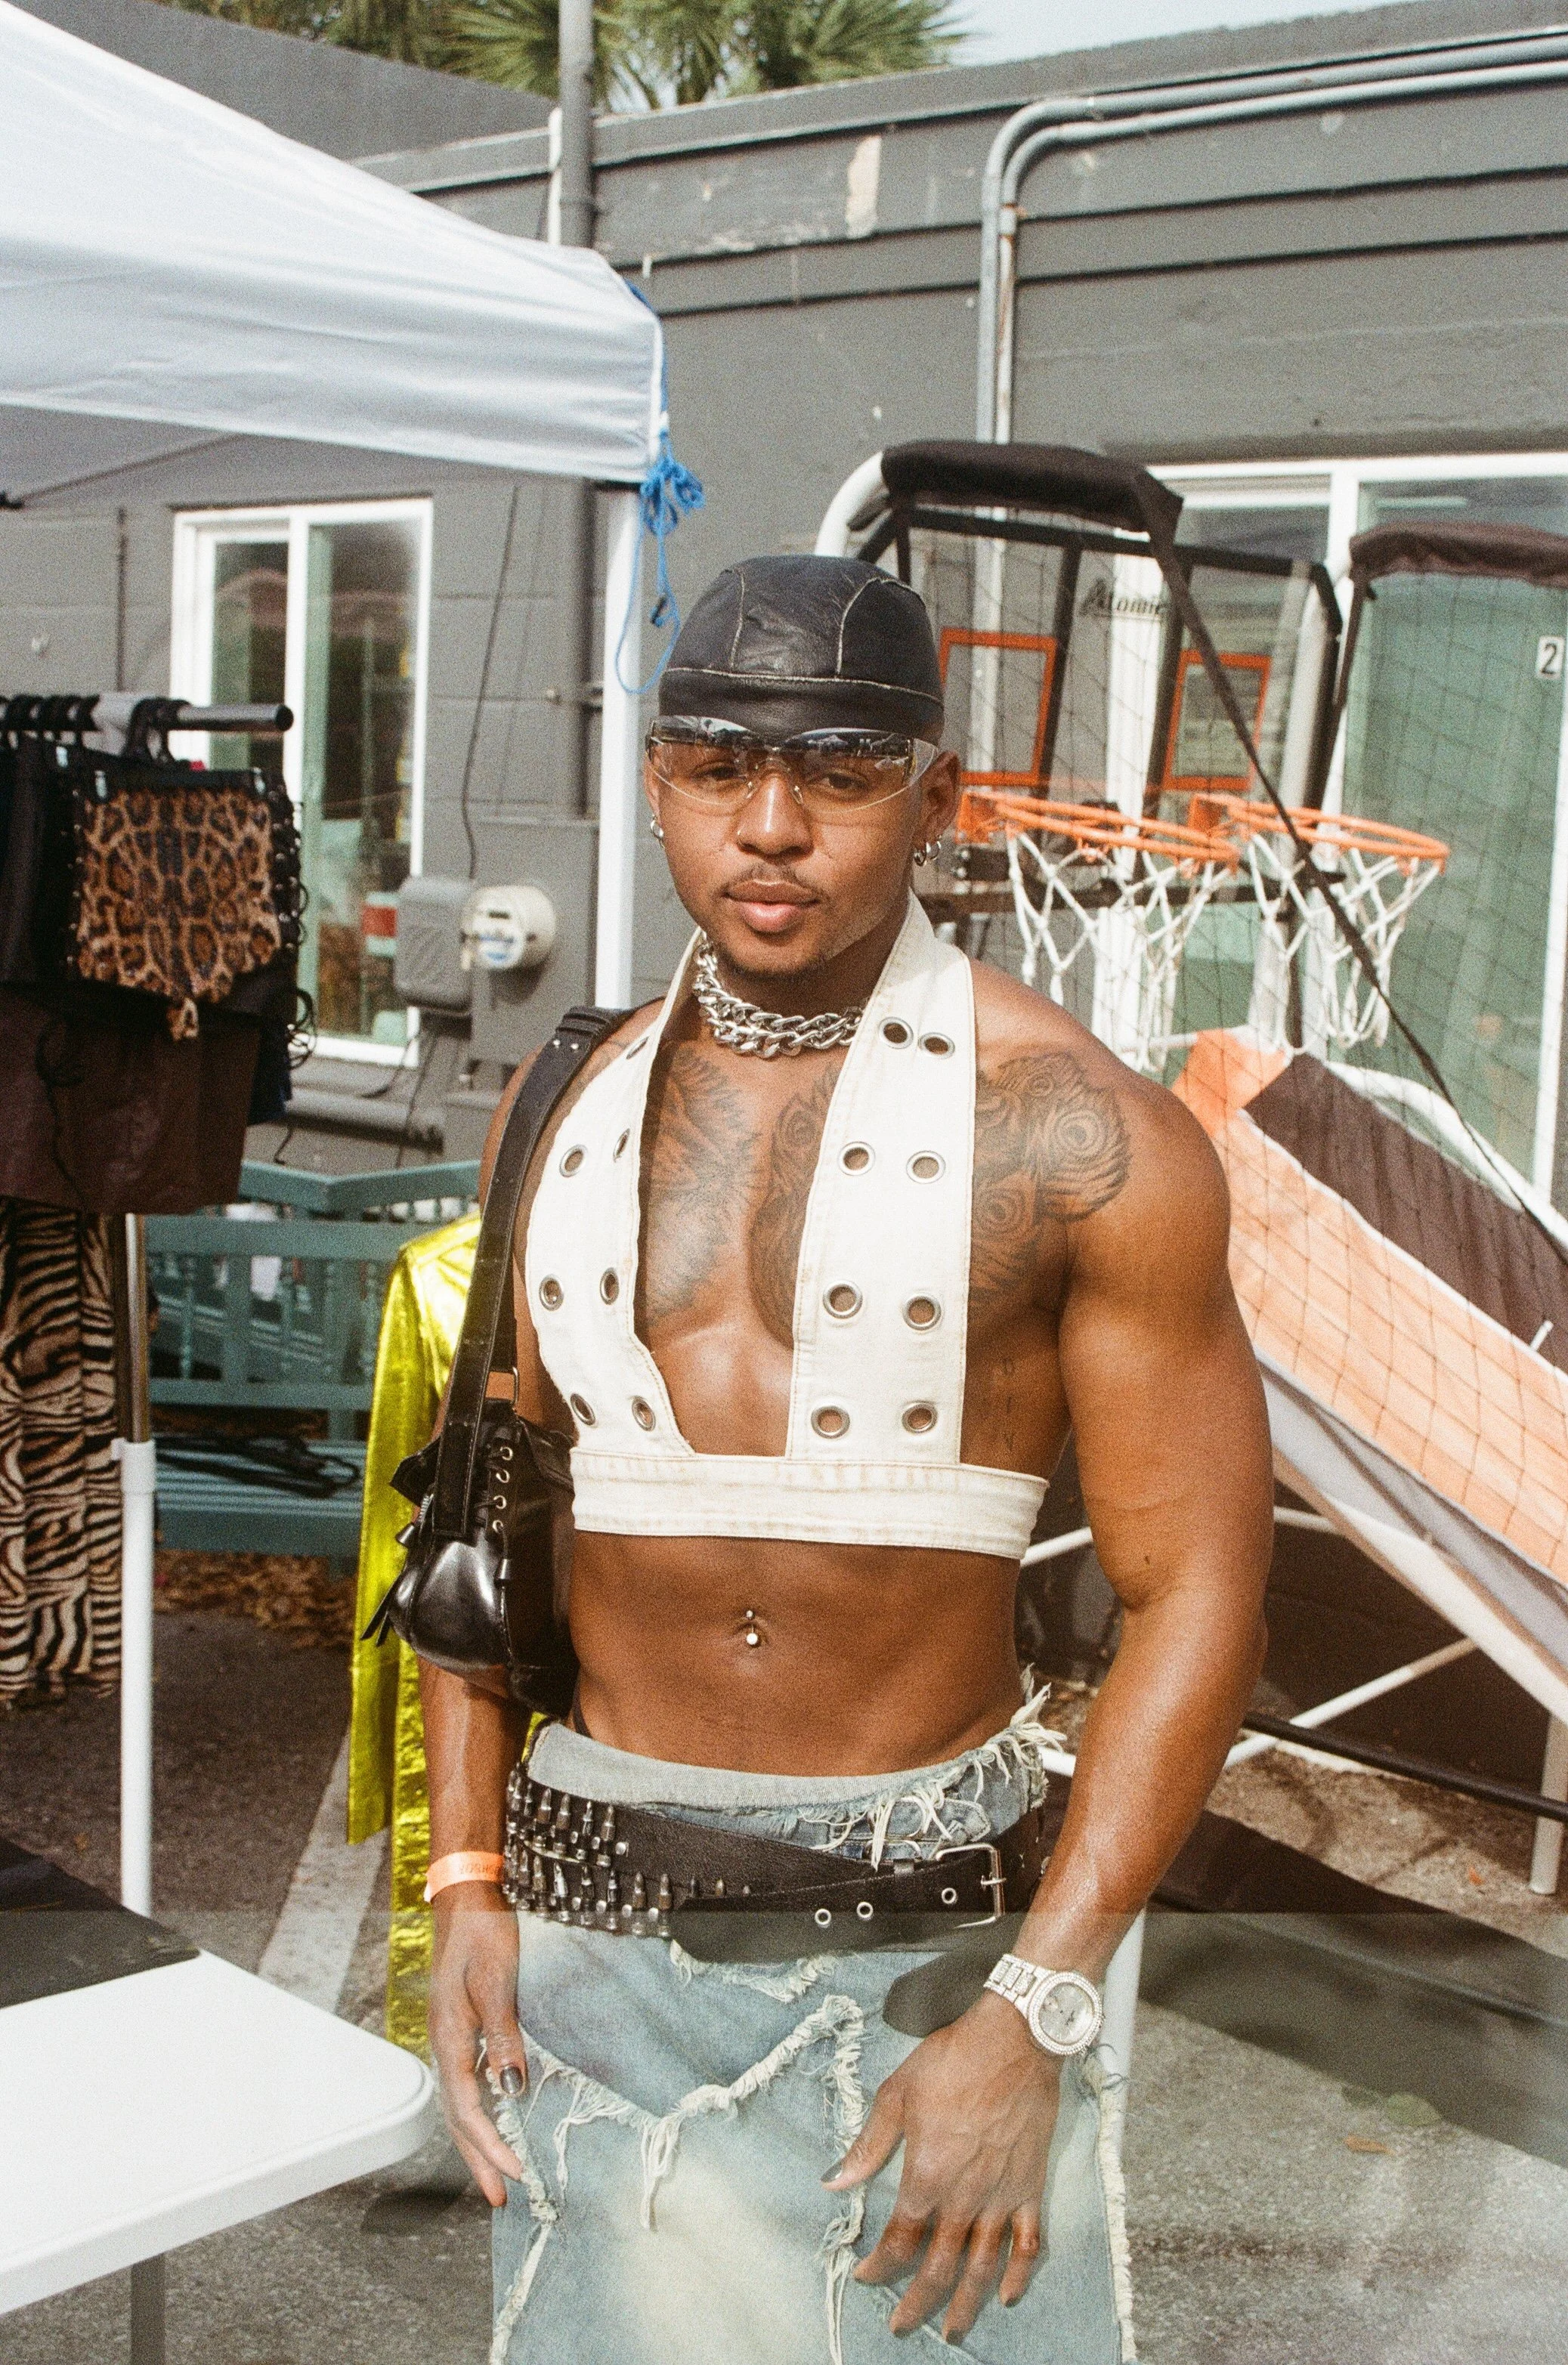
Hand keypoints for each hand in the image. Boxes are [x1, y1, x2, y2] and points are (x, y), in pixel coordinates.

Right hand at [428, 1886, 525, 2205]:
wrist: (465, 1898)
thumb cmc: (483, 1934)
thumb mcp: (496, 1981)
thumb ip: (503, 2035)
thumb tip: (512, 2089)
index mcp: (450, 2039)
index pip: (469, 2110)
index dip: (491, 2147)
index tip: (516, 2175)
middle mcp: (444, 2045)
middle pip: (458, 2118)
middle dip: (478, 2160)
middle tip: (500, 2199)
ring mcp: (449, 2038)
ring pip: (459, 2105)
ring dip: (476, 2142)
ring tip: (495, 2173)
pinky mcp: (459, 2028)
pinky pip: (464, 2085)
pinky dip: (476, 2114)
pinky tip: (492, 2121)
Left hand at [824, 1994, 1059, 2340]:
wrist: (1014, 2041)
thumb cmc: (953, 2061)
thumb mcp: (897, 2095)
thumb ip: (868, 2146)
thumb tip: (834, 2181)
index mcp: (927, 2178)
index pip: (898, 2241)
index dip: (880, 2266)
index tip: (866, 2277)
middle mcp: (964, 2199)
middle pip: (938, 2268)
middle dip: (917, 2303)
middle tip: (902, 2326)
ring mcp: (1000, 2197)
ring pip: (982, 2267)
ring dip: (966, 2305)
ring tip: (954, 2331)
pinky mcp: (1029, 2188)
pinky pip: (1027, 2243)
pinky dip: (1018, 2274)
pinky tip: (1007, 2294)